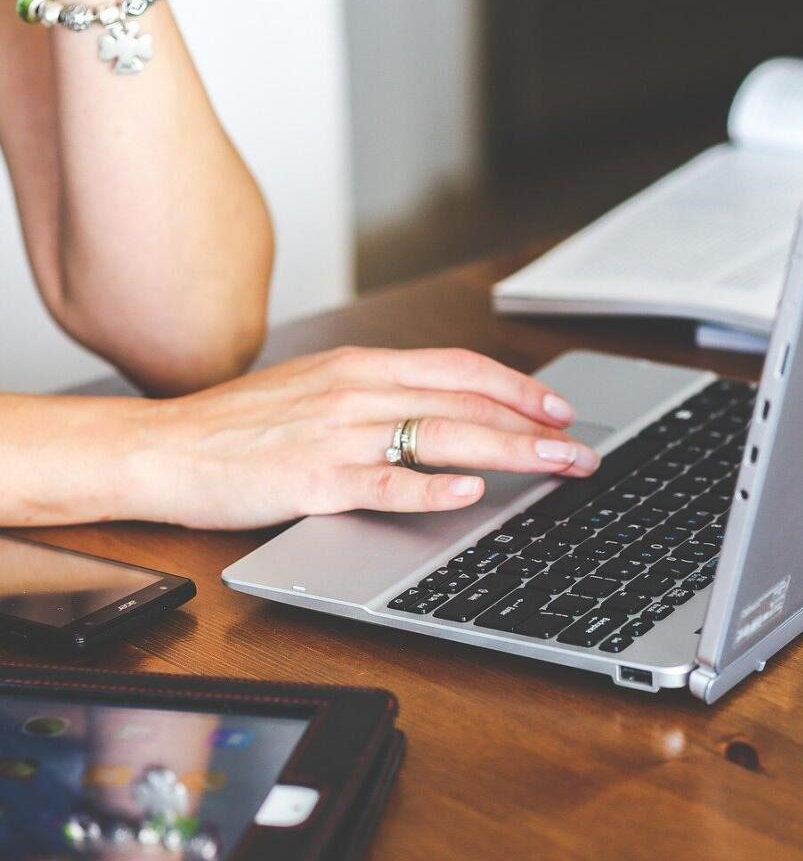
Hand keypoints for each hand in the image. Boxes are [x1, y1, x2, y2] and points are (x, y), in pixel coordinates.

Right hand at [134, 346, 599, 529]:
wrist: (163, 447)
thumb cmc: (240, 425)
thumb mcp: (318, 391)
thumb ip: (379, 397)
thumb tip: (443, 414)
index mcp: (361, 367)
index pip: (460, 368)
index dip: (517, 388)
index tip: (558, 409)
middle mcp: (357, 391)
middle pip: (466, 402)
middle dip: (534, 427)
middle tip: (580, 450)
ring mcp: (337, 434)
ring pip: (441, 435)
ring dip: (509, 452)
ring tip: (555, 467)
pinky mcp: (313, 480)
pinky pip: (383, 482)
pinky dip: (431, 487)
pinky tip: (469, 493)